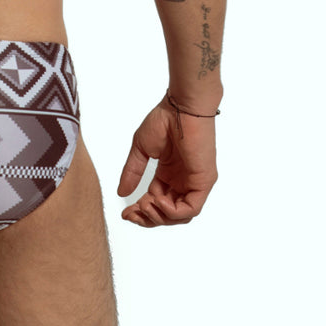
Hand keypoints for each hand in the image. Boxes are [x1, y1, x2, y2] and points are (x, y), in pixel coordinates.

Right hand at [118, 97, 217, 226]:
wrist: (182, 107)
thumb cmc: (164, 120)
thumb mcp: (142, 150)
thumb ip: (133, 172)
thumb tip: (122, 192)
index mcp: (169, 174)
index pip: (156, 201)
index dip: (140, 211)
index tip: (125, 213)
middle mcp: (182, 181)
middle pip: (167, 213)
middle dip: (148, 218)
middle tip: (133, 213)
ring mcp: (194, 183)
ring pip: (180, 215)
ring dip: (160, 216)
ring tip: (144, 204)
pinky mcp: (203, 182)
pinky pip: (191, 208)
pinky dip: (173, 211)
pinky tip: (158, 200)